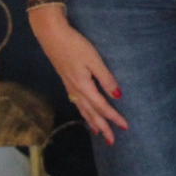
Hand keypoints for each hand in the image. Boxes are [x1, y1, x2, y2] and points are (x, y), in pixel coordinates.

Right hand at [30, 9, 125, 143]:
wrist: (51, 35)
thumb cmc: (74, 45)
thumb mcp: (94, 60)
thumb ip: (105, 78)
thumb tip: (117, 96)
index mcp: (84, 86)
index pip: (102, 106)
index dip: (114, 117)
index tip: (124, 127)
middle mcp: (76, 90)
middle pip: (91, 113)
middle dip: (102, 126)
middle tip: (111, 140)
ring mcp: (69, 85)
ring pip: (82, 109)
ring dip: (91, 121)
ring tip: (98, 132)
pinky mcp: (65, 80)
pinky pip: (76, 102)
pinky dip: (82, 111)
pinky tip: (83, 111)